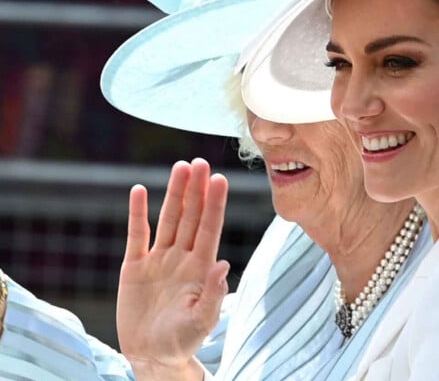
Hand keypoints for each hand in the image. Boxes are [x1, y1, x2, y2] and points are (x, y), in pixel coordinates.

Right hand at [117, 158, 229, 379]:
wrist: (150, 355)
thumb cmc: (182, 341)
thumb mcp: (201, 322)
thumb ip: (213, 295)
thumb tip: (224, 264)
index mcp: (200, 267)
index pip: (210, 228)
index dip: (215, 204)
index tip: (220, 179)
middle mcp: (182, 256)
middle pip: (191, 216)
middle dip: (196, 190)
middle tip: (200, 163)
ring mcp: (159, 258)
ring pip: (168, 218)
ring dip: (174, 193)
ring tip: (180, 167)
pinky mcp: (135, 265)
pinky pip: (136, 234)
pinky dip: (137, 213)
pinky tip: (139, 190)